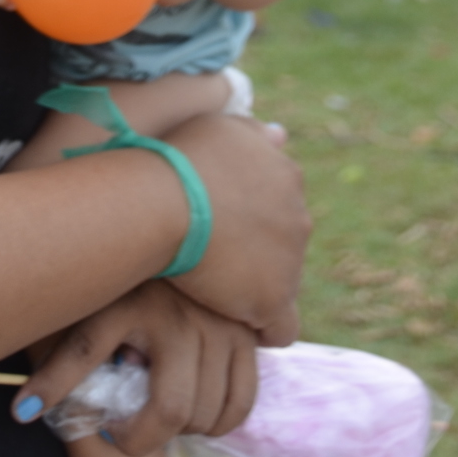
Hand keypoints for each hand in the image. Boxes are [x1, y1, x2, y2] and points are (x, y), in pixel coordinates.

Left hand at [18, 281, 260, 455]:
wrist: (184, 230)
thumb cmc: (120, 275)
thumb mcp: (86, 295)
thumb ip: (57, 333)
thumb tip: (26, 371)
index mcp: (127, 298)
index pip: (81, 347)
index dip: (51, 386)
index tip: (23, 410)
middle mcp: (176, 314)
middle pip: (169, 410)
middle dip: (140, 438)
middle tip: (121, 433)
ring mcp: (218, 325)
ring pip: (206, 412)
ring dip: (180, 431)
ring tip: (154, 421)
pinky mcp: (245, 334)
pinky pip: (239, 400)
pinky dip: (217, 422)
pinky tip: (193, 418)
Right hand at [157, 112, 309, 344]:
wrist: (160, 201)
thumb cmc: (177, 160)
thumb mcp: (219, 127)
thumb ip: (252, 133)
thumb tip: (280, 135)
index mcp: (285, 176)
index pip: (280, 206)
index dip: (250, 220)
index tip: (220, 227)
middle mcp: (297, 216)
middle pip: (282, 245)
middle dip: (255, 252)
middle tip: (211, 258)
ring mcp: (290, 260)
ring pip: (280, 283)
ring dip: (252, 286)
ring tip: (211, 291)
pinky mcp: (273, 299)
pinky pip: (281, 328)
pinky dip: (262, 329)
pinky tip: (235, 326)